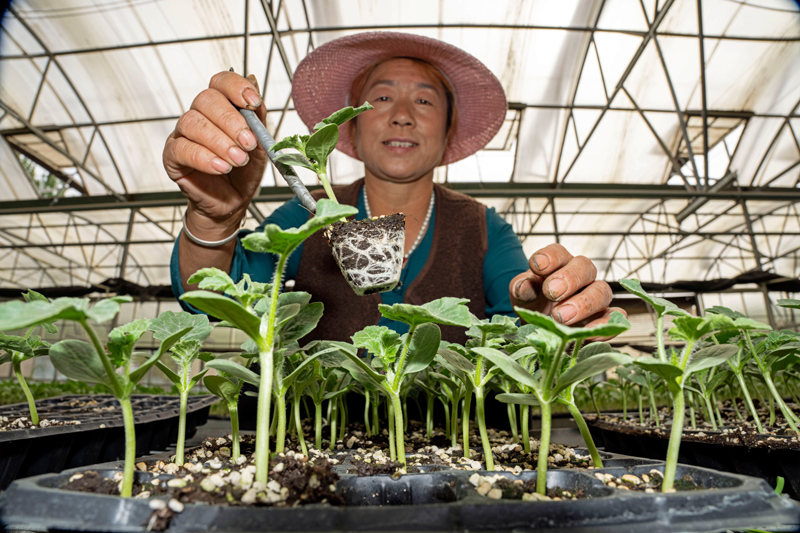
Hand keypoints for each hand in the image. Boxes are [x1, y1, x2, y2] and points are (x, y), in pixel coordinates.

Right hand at [163, 71, 267, 232]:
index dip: (236, 87)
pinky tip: (220, 167)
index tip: (254, 102)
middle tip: (248, 143)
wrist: (233, 202)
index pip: (221, 82)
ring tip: (237, 160)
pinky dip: (204, 158)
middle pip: (207, 100)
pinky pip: (182, 149)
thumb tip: (253, 79)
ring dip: (220, 142)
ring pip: (193, 123)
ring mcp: (183, 134)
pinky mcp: (172, 156)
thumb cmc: (244, 172)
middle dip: (231, 121)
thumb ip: (257, 115)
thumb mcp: (259, 143)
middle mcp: (200, 115)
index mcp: (221, 107)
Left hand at [509, 243, 625, 329]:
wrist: (540, 328)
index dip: (550, 257)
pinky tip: (587, 335)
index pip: (558, 252)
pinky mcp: (604, 318)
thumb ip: (522, 288)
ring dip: (584, 304)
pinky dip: (605, 325)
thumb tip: (523, 287)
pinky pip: (615, 317)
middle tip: (552, 294)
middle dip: (569, 279)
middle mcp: (581, 276)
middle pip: (585, 267)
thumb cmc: (532, 304)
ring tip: (562, 318)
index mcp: (558, 264)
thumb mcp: (521, 295)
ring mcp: (595, 296)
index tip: (537, 266)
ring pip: (602, 291)